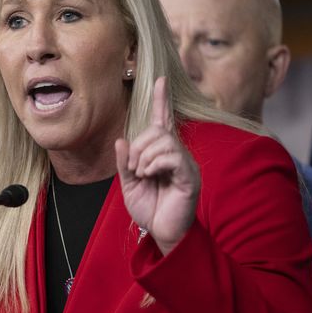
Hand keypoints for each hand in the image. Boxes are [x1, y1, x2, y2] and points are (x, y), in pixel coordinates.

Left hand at [114, 76, 199, 254]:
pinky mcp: (189, 175)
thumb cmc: (150, 209)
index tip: (160, 79)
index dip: (161, 99)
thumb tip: (122, 141)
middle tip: (134, 169)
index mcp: (161, 154)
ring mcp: (184, 163)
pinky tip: (151, 175)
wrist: (162, 233)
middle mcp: (176, 154)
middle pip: (156, 130)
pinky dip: (154, 163)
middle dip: (138, 146)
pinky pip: (171, 156)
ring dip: (144, 156)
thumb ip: (126, 163)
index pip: (162, 120)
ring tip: (143, 174)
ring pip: (162, 140)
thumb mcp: (129, 184)